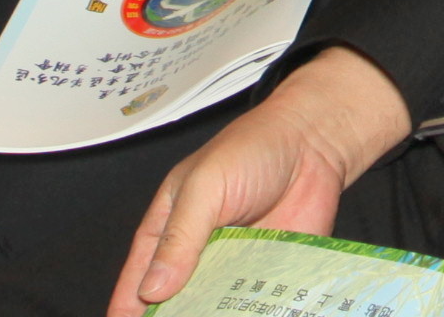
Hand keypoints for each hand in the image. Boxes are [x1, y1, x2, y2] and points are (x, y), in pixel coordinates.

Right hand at [108, 50, 410, 316]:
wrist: (315, 144)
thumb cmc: (252, 149)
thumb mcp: (204, 186)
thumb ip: (180, 237)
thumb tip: (152, 289)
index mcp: (169, 230)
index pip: (138, 278)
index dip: (128, 307)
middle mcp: (197, 256)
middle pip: (173, 302)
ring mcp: (232, 270)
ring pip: (213, 310)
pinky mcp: (266, 278)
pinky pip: (252, 306)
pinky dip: (248, 312)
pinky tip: (248, 316)